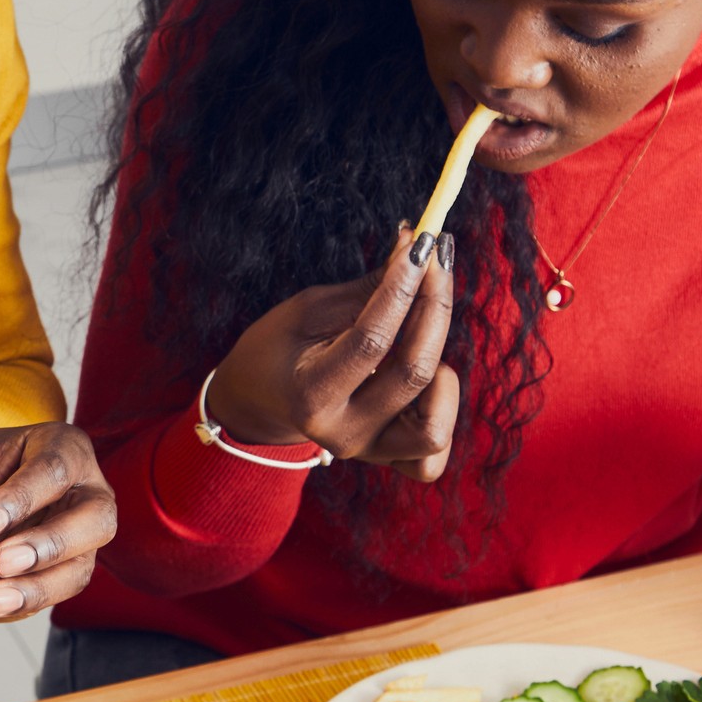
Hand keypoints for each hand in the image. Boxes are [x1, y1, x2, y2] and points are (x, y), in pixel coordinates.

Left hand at [0, 423, 117, 620]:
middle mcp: (86, 491)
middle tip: (2, 561)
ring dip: (36, 586)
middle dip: (48, 544)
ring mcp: (82, 537)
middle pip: (94, 518)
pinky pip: (56, 593)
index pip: (54, 469)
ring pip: (79, 567)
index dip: (21, 498)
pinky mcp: (67, 573)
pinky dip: (23, 602)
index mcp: (61, 447)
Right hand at [205, 229, 458, 481]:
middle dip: (433, 304)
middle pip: (414, 372)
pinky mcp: (387, 458)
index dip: (401, 286)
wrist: (259, 401)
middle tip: (435, 259)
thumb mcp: (309, 312)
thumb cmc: (278, 349)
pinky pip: (432, 458)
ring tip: (420, 332)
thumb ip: (367, 291)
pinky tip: (430, 377)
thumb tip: (416, 251)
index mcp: (311, 395)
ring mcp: (368, 451)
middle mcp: (343, 432)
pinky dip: (442, 416)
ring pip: (434, 426)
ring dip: (440, 366)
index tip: (419, 243)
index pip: (372, 338)